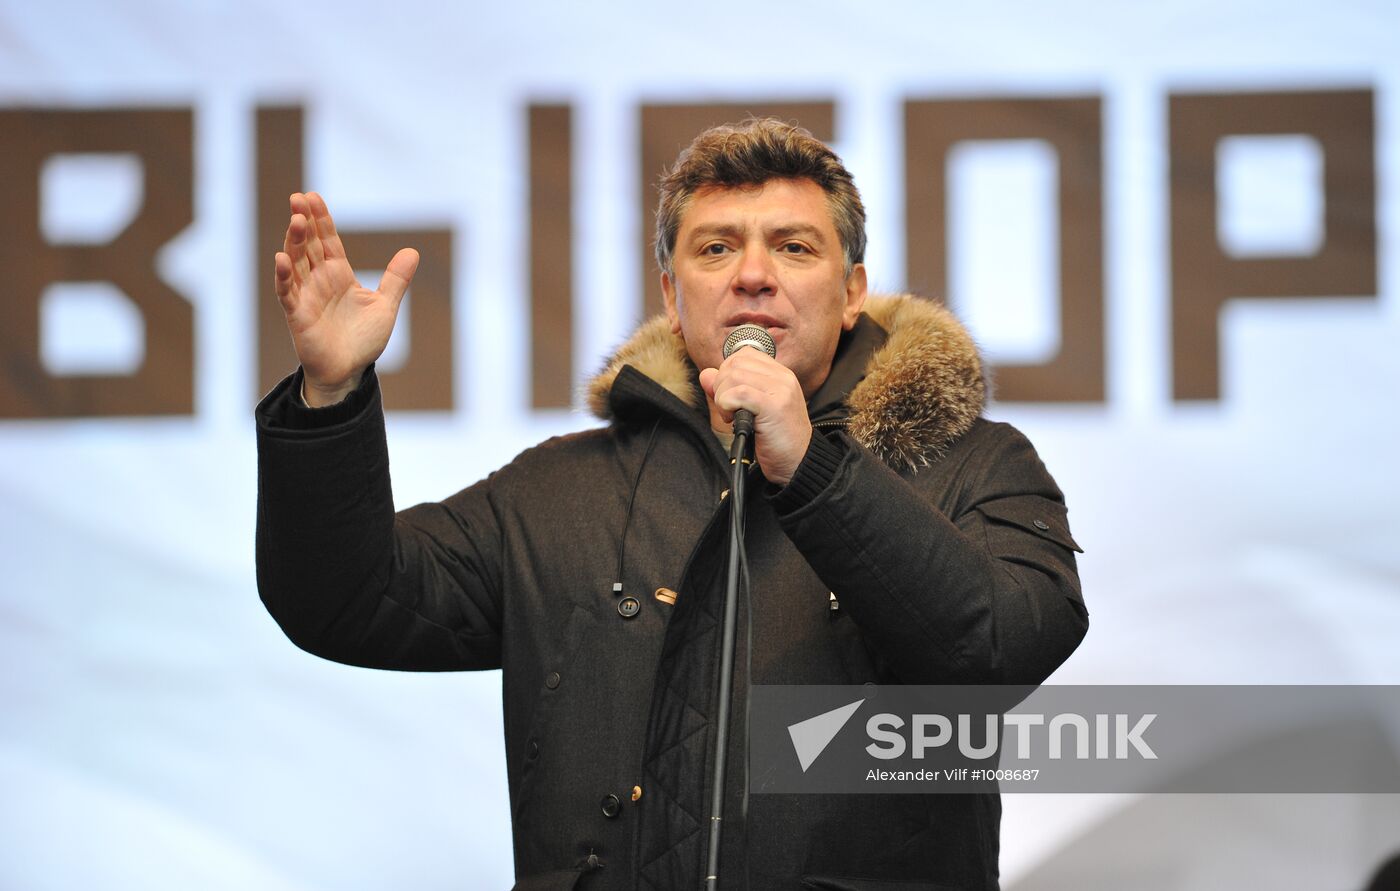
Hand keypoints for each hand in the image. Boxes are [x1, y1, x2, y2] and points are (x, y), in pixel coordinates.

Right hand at [273, 192, 418, 405]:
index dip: (322, 219)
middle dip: (303, 221)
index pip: (328, 240)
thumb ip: (397, 279)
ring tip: (296, 220)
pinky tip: (282, 258)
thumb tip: (413, 251)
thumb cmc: (363, 340)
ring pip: (296, 262)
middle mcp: (319, 280)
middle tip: (298, 197)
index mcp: (339, 274)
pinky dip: (284, 275)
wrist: (349, 371)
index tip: (313, 196)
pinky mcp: (297, 314)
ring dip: (294, 241)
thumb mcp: (385, 306)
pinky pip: (286, 291)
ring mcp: (306, 295)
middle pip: (308, 245)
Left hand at [699, 349, 811, 485]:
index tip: (730, 396)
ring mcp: (780, 390)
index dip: (728, 372)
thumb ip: (728, 388)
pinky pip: (738, 393)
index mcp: (780, 374)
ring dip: (723, 398)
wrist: (799, 463)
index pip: (744, 354)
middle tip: (729, 410)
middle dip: (722, 386)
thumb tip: (705, 374)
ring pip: (733, 376)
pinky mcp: (774, 406)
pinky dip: (727, 406)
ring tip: (733, 416)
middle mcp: (783, 377)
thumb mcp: (750, 408)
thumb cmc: (775, 439)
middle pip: (735, 363)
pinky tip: (735, 420)